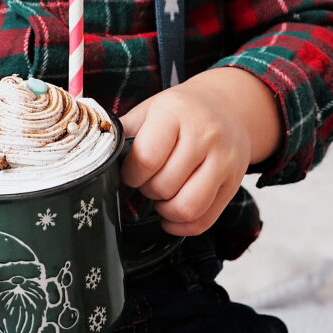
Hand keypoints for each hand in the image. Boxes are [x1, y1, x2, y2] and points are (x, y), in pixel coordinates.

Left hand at [119, 69, 279, 236]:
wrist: (229, 107)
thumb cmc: (182, 111)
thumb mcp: (151, 109)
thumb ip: (125, 132)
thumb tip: (98, 158)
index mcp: (175, 112)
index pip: (147, 158)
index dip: (131, 174)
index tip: (130, 173)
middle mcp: (204, 134)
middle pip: (165, 186)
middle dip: (147, 191)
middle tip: (146, 182)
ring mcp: (224, 160)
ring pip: (187, 208)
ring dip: (165, 211)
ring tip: (161, 197)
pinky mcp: (234, 183)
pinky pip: (205, 220)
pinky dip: (183, 226)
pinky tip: (173, 214)